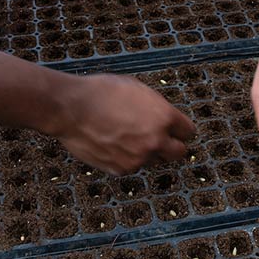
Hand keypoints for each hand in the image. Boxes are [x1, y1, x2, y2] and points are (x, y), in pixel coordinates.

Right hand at [51, 74, 196, 174]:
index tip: (176, 130)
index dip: (181, 129)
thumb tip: (162, 115)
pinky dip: (127, 159)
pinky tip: (113, 144)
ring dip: (148, 153)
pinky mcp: (121, 169)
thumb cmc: (101, 92)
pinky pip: (132, 166)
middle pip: (179, 152)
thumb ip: (155, 106)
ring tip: (129, 138)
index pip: (188, 131)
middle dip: (172, 146)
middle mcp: (156, 141)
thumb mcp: (137, 89)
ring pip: (155, 160)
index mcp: (164, 118)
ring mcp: (139, 158)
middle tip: (162, 140)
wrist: (70, 109)